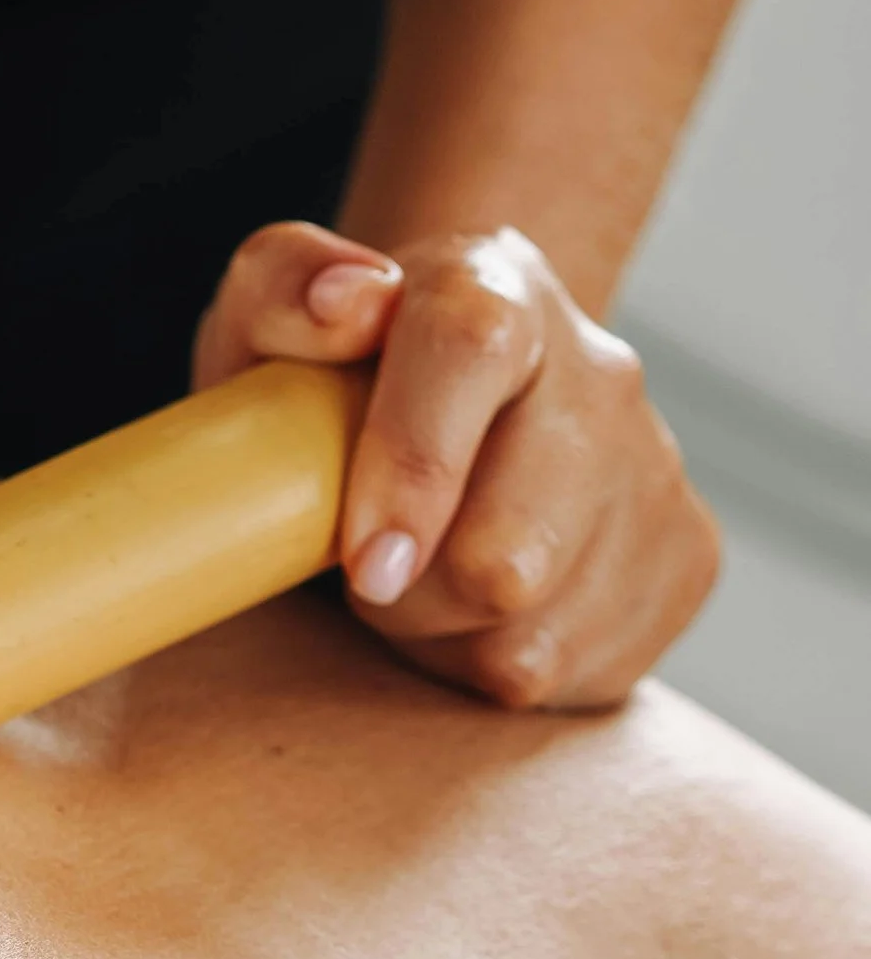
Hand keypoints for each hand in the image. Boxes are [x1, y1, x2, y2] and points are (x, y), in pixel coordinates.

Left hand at [194, 221, 720, 707]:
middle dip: (408, 595)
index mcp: (496, 290)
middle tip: (369, 565)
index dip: (412, 464)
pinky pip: (568, 672)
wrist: (456, 406)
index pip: (470, 352)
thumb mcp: (271, 318)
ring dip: (443, 637)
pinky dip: (496, 663)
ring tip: (424, 578)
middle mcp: (599, 375)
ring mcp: (656, 469)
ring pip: (530, 633)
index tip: (365, 562)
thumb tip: (346, 305)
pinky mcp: (687, 558)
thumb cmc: (340, 380)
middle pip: (507, 553)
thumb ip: (280, 286)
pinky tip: (480, 611)